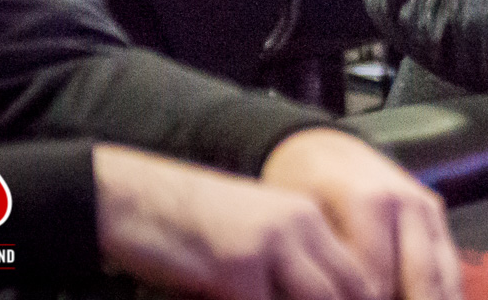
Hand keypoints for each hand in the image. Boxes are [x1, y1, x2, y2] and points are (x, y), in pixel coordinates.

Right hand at [94, 143, 378, 299]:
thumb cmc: (185, 226)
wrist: (129, 197)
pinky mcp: (237, 266)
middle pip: (348, 291)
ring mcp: (271, 245)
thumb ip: (286, 271)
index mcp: (308, 218)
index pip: (358, 276)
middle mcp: (299, 226)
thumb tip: (319, 295)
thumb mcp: (250, 240)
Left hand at [260, 128, 463, 299]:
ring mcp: (428, 209)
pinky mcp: (437, 215)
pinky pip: (450, 267)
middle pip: (420, 283)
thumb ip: (320, 267)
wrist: (322, 146)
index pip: (374, 283)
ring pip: (443, 278)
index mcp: (370, 202)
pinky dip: (445, 298)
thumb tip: (326, 295)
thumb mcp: (296, 221)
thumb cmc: (297, 188)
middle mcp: (408, 204)